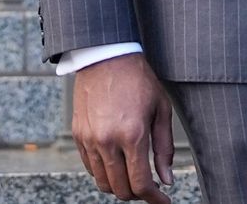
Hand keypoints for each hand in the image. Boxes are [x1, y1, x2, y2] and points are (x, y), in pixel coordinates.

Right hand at [71, 52, 175, 202]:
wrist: (106, 56)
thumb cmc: (138, 80)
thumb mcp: (161, 110)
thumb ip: (164, 148)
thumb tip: (167, 180)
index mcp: (132, 135)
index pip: (141, 184)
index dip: (154, 199)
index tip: (163, 201)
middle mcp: (108, 141)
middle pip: (121, 189)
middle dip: (138, 194)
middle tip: (149, 187)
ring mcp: (90, 139)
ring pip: (103, 183)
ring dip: (119, 186)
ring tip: (132, 175)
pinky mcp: (79, 135)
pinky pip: (90, 167)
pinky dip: (104, 172)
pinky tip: (116, 162)